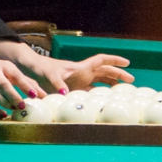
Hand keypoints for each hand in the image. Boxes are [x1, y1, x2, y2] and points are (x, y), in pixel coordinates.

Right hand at [0, 39, 44, 117]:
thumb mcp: (6, 70)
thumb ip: (22, 80)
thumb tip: (41, 93)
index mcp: (5, 66)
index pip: (17, 75)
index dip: (26, 86)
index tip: (36, 95)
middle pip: (4, 84)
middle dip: (13, 95)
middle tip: (22, 105)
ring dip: (3, 102)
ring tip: (11, 111)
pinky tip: (0, 116)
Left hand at [0, 39, 133, 94]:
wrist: (29, 67)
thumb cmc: (39, 67)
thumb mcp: (48, 75)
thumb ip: (57, 83)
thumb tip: (65, 94)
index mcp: (79, 67)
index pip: (101, 60)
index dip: (115, 61)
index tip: (128, 63)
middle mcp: (81, 72)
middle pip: (105, 71)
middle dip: (118, 74)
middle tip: (132, 82)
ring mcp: (78, 80)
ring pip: (100, 80)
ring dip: (111, 84)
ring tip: (123, 92)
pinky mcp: (73, 87)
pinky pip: (90, 90)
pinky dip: (99, 94)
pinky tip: (104, 101)